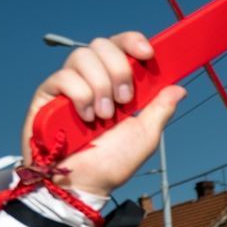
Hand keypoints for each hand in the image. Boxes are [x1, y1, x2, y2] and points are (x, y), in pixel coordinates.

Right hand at [20, 32, 183, 198]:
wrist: (84, 184)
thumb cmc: (111, 163)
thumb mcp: (145, 136)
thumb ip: (160, 110)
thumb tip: (179, 88)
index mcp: (115, 84)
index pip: (121, 47)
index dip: (133, 41)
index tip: (148, 54)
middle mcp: (91, 79)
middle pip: (101, 44)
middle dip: (118, 69)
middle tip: (124, 100)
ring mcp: (68, 85)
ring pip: (82, 56)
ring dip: (100, 85)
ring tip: (103, 115)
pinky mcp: (47, 95)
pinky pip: (63, 76)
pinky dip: (80, 95)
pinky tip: (85, 118)